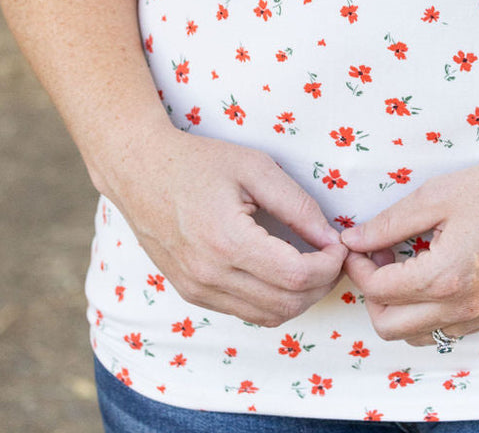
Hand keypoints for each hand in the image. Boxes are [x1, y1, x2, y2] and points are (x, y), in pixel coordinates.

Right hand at [103, 128, 346, 326]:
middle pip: (287, 304)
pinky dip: (274, 300)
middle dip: (322, 284)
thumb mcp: (256, 168)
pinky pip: (246, 312)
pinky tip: (285, 272)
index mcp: (227, 241)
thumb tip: (330, 237)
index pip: (296, 276)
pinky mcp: (192, 293)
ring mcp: (198, 290)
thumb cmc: (198, 162)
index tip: (339, 245)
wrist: (139, 171)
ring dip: (301, 297)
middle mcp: (210, 276)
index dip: (329, 265)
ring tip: (315, 264)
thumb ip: (297, 204)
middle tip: (334, 256)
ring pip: (268, 316)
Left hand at [340, 153, 478, 345]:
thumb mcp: (438, 196)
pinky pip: (448, 331)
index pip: (377, 290)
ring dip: (399, 308)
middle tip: (380, 257)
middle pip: (388, 327)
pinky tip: (438, 274)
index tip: (359, 245)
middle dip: (372, 294)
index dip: (358, 266)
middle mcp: (460, 309)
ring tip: (408, 265)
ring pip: (418, 336)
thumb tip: (353, 238)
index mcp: (442, 278)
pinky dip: (429, 313)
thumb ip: (390, 222)